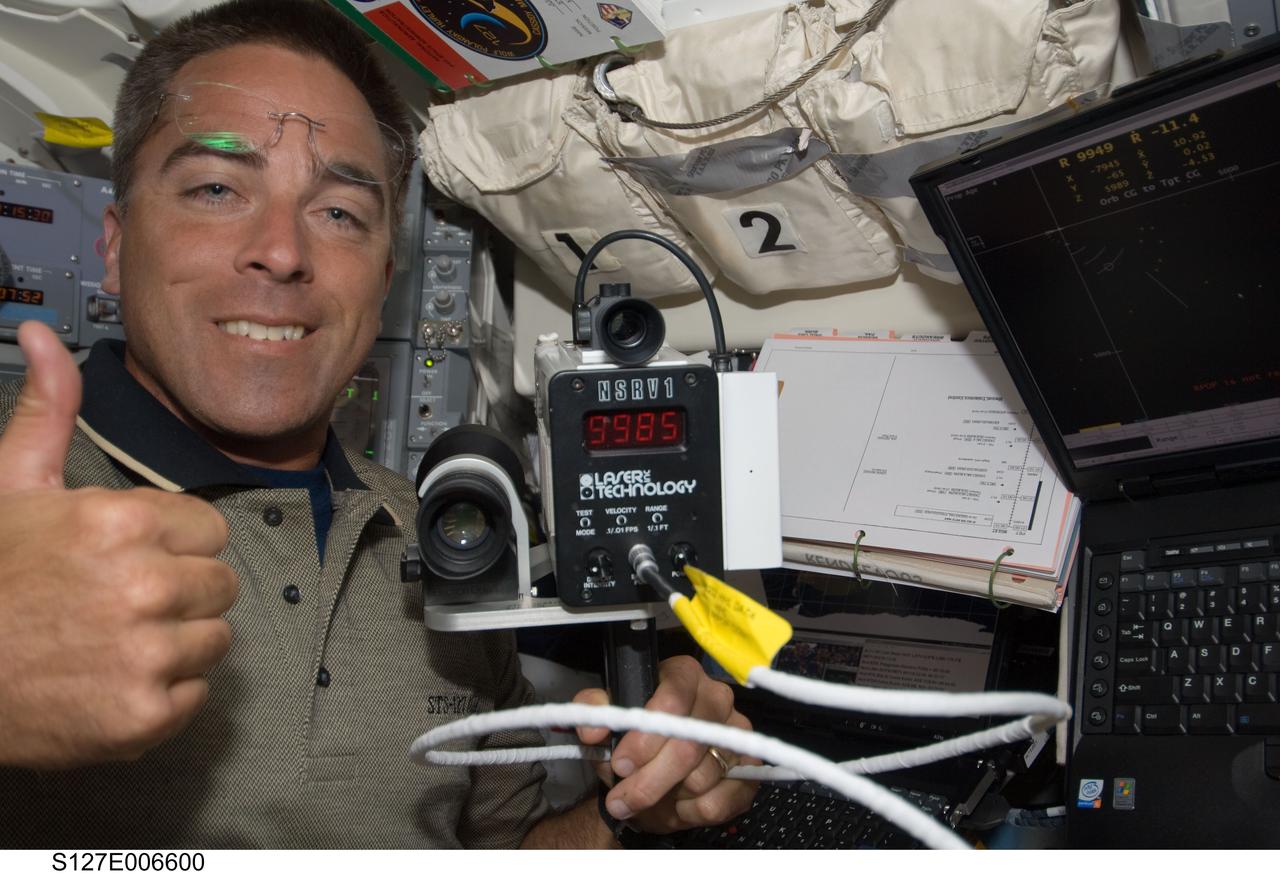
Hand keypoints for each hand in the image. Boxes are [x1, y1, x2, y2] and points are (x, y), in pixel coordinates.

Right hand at [0, 321, 237, 768]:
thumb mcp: (12, 486)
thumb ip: (49, 411)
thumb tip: (46, 336)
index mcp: (119, 522)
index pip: (209, 530)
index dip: (171, 544)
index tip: (127, 557)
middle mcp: (141, 585)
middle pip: (220, 583)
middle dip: (178, 590)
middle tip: (118, 603)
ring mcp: (146, 654)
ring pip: (215, 638)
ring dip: (174, 643)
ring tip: (111, 642)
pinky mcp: (146, 715)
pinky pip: (197, 695)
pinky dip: (161, 696)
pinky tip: (111, 681)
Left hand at [574, 654, 758, 834]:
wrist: (653, 782)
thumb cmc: (633, 746)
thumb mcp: (606, 725)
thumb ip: (592, 713)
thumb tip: (592, 727)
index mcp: (683, 675)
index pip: (672, 699)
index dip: (645, 737)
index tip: (621, 763)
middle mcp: (717, 697)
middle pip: (689, 743)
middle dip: (650, 778)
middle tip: (623, 796)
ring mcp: (738, 733)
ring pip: (702, 776)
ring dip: (668, 796)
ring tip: (652, 794)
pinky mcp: (750, 770)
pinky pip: (718, 801)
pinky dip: (689, 811)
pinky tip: (676, 803)